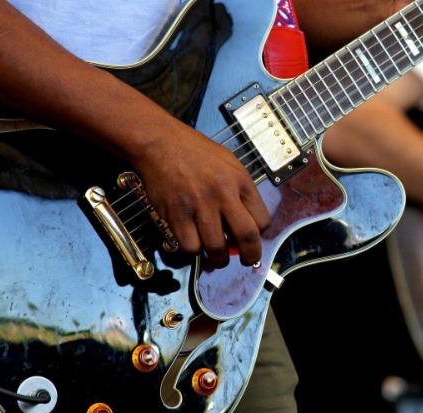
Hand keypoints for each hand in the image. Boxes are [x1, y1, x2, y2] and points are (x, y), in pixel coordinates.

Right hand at [127, 120, 269, 267]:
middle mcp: (223, 193)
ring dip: (218, 259)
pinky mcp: (176, 213)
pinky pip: (190, 247)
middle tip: (246, 261)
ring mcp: (199, 204)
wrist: (160, 142)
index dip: (259, 235)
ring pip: (216, 248)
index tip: (252, 239)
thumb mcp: (228, 163)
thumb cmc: (194, 152)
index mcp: (240, 180)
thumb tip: (245, 223)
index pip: (262, 220)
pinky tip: (193, 242)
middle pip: (246, 237)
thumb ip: (239, 191)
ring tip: (216, 256)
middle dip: (250, 256)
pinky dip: (193, 251)